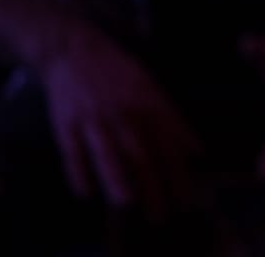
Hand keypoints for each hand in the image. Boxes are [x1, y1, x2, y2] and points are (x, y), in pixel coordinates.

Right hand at [37, 23, 199, 218]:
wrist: (77, 51)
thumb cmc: (120, 73)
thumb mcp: (153, 89)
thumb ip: (175, 121)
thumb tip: (197, 149)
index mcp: (150, 105)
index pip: (169, 145)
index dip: (178, 173)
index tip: (185, 199)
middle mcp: (125, 113)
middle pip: (142, 154)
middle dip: (153, 185)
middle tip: (161, 214)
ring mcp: (95, 118)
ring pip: (108, 152)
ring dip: (117, 178)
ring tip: (128, 203)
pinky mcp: (67, 123)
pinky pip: (73, 151)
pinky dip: (79, 171)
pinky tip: (86, 192)